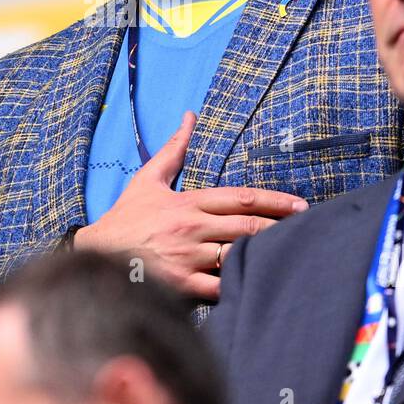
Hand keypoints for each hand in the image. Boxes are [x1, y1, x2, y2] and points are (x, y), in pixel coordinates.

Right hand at [74, 111, 308, 299]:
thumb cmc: (126, 218)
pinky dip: (239, 286)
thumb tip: (190, 116)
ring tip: (292, 257)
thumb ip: (174, 149)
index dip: (275, 202)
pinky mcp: (180, 286)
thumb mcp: (148, 179)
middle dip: (280, 228)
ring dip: (264, 256)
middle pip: (247, 228)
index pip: (241, 199)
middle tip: (309, 230)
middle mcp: (191, 228)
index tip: (300, 206)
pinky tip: (259, 285)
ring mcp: (187, 257)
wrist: (94, 255)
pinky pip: (219, 287)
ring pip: (237, 256)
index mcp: (189, 203)